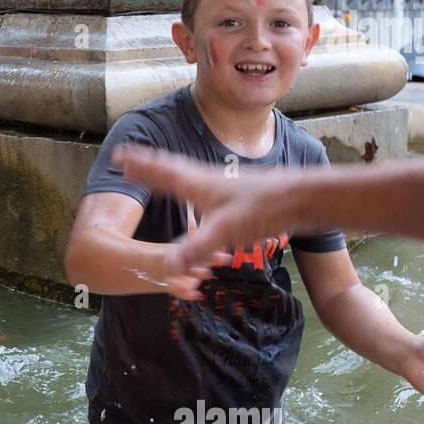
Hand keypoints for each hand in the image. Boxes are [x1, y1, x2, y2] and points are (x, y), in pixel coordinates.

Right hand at [112, 144, 296, 276]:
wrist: (303, 197)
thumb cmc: (263, 208)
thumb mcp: (225, 232)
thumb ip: (195, 249)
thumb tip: (168, 268)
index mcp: (197, 185)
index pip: (160, 172)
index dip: (139, 167)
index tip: (120, 156)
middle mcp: (206, 180)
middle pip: (170, 169)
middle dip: (148, 165)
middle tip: (129, 159)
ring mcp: (222, 185)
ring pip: (186, 176)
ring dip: (167, 173)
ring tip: (157, 173)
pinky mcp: (237, 194)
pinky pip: (201, 187)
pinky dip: (188, 187)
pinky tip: (198, 194)